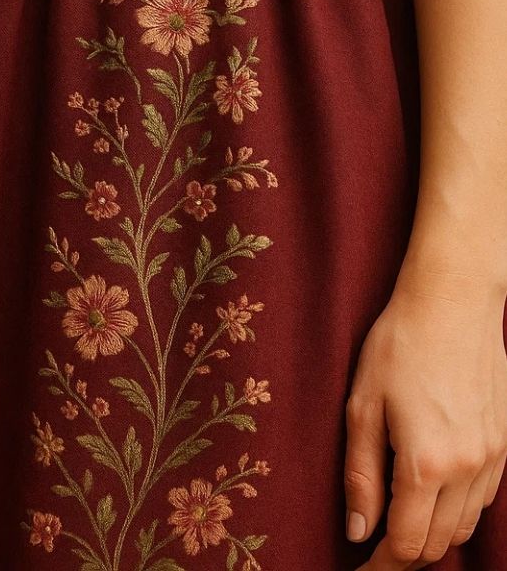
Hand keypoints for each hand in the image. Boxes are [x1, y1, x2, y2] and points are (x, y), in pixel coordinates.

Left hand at [346, 280, 506, 569]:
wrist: (454, 304)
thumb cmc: (398, 347)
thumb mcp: (361, 407)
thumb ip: (360, 474)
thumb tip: (357, 530)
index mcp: (426, 464)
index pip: (407, 544)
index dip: (381, 566)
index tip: (357, 567)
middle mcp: (468, 470)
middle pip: (439, 544)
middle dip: (405, 558)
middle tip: (371, 552)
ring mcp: (493, 460)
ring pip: (465, 527)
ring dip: (432, 537)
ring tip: (395, 527)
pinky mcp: (504, 447)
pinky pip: (482, 501)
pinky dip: (455, 513)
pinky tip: (428, 498)